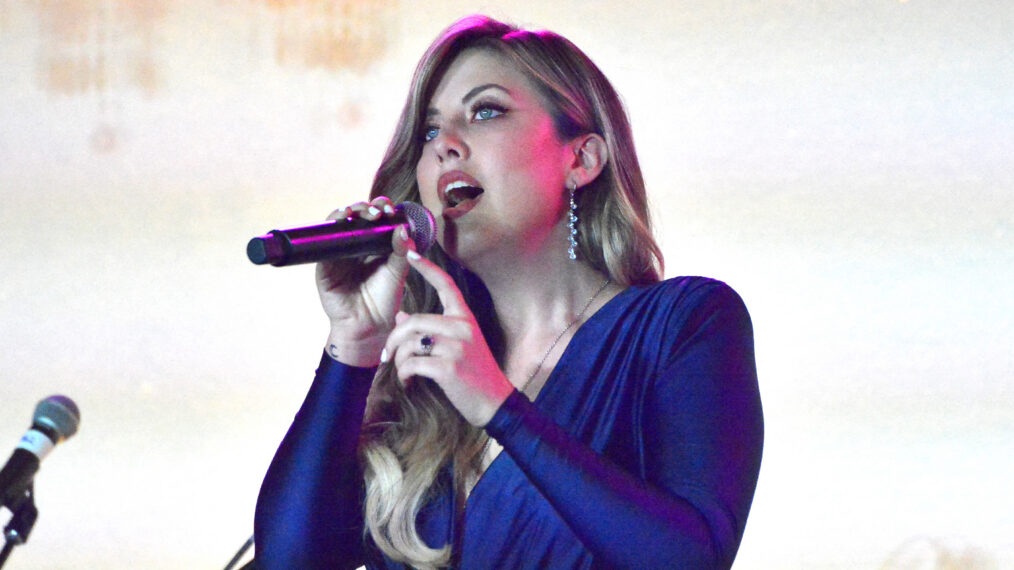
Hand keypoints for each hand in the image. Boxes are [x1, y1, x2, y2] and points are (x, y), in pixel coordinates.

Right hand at [317, 196, 414, 366]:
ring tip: (358, 212)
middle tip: (377, 213)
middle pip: (357, 217)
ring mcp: (338, 253)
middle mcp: (355, 246)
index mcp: (375, 246)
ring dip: (347, 211)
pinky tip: (339, 220)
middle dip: (366, 208)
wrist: (368, 326)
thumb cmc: (384, 300)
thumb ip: (401, 250)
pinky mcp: (324, 263)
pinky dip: (330, 226)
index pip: (376, 219)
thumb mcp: (397, 272)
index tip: (391, 210)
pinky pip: (323, 241)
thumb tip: (403, 226)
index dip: (382, 209)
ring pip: (339, 223)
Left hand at [382, 251, 514, 426]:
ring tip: (403, 374)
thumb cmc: (473, 374)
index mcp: (465, 318)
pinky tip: (409, 383)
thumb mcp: (456, 347)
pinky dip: (404, 375)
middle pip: (413, 322)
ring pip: (410, 344)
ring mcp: (456, 347)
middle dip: (393, 340)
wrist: (494, 403)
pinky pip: (412, 365)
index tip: (411, 253)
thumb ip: (429, 330)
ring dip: (399, 362)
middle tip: (387, 356)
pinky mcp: (449, 368)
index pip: (446, 285)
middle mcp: (462, 328)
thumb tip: (400, 317)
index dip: (428, 267)